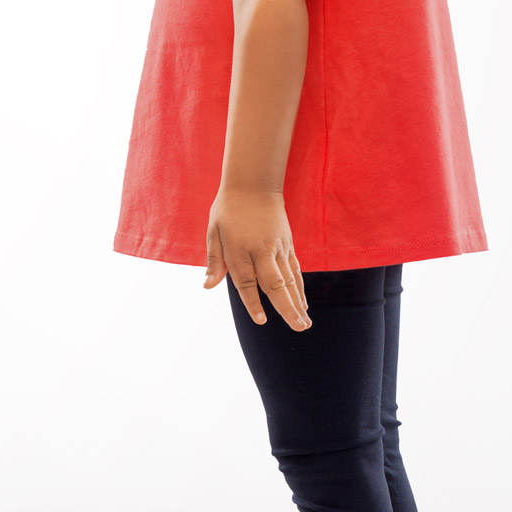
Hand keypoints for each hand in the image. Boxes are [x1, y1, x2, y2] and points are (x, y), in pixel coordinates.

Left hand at [203, 185, 310, 328]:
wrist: (254, 184)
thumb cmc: (228, 210)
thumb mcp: (213, 232)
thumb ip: (214, 262)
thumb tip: (207, 286)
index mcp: (239, 250)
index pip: (247, 282)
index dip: (253, 302)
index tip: (261, 321)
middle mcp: (261, 251)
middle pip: (276, 283)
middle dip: (287, 308)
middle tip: (299, 328)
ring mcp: (278, 248)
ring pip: (290, 279)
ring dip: (298, 303)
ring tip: (305, 324)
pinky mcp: (288, 244)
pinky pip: (295, 270)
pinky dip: (300, 288)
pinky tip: (303, 304)